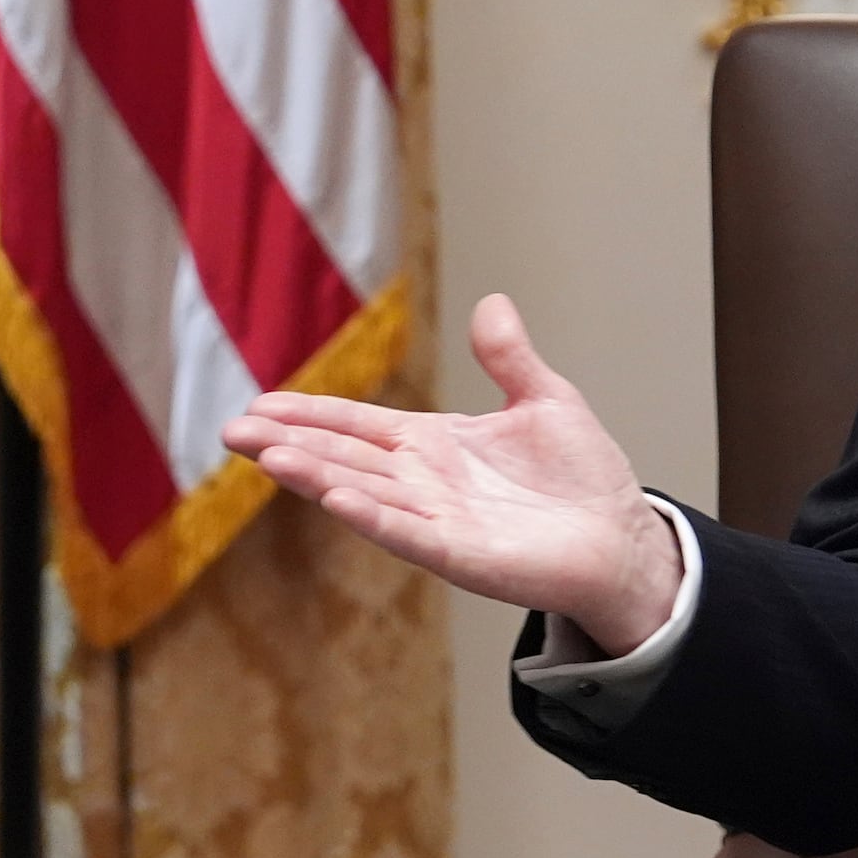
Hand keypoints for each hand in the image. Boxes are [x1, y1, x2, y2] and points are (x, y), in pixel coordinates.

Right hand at [222, 293, 684, 652]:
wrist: (623, 538)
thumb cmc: (583, 478)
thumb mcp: (545, 400)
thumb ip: (509, 358)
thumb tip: (492, 301)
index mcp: (433, 445)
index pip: (357, 426)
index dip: (309, 414)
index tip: (258, 406)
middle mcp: (424, 484)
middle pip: (343, 458)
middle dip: (289, 444)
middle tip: (234, 431)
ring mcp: (438, 521)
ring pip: (363, 493)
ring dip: (315, 476)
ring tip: (269, 457)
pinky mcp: (462, 555)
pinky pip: (408, 533)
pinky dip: (371, 515)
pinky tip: (334, 497)